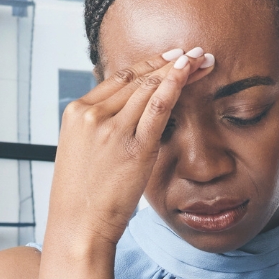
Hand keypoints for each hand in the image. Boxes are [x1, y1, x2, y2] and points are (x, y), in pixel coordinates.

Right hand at [47, 47, 215, 250]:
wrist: (78, 226)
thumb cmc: (83, 197)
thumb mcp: (83, 153)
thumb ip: (101, 129)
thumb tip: (126, 116)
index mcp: (76, 112)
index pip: (118, 79)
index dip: (147, 65)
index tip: (169, 58)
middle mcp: (92, 114)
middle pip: (136, 78)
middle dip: (168, 62)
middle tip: (192, 52)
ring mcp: (112, 128)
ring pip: (149, 87)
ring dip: (178, 70)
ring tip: (201, 59)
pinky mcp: (134, 146)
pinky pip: (158, 107)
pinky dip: (175, 85)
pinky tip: (189, 72)